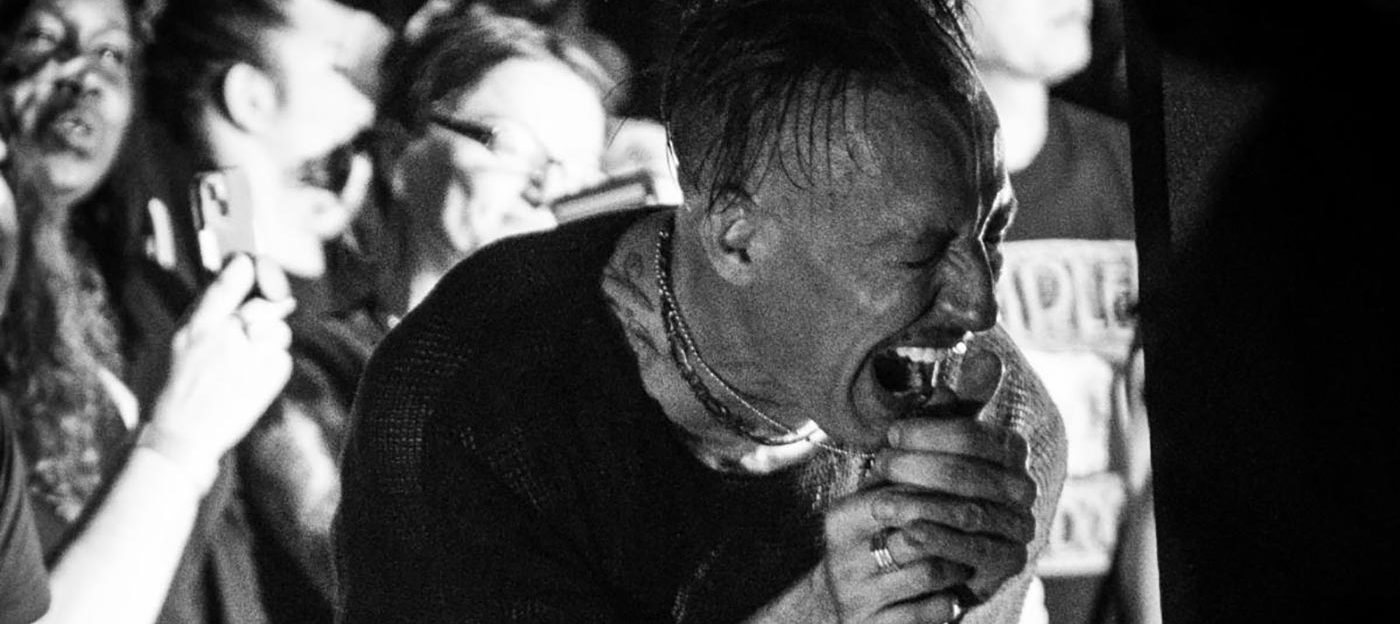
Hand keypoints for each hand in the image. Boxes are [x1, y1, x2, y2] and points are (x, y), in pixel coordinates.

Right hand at [143, 255, 294, 487]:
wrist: (176, 440)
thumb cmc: (161, 397)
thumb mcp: (163, 351)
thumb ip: (193, 324)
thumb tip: (211, 301)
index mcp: (195, 326)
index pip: (226, 285)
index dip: (242, 269)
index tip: (248, 262)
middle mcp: (225, 335)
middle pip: (261, 306)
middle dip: (267, 308)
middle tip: (270, 312)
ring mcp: (250, 354)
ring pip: (278, 331)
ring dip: (270, 340)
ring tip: (249, 362)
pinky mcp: (270, 375)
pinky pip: (282, 357)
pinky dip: (273, 365)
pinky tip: (253, 381)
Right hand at [806, 484, 978, 623]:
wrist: (833, 606)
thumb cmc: (866, 546)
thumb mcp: (870, 508)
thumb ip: (898, 478)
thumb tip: (944, 434)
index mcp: (841, 520)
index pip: (899, 496)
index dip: (942, 491)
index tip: (975, 488)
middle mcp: (844, 557)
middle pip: (917, 532)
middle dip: (956, 527)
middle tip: (985, 522)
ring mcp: (857, 596)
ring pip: (929, 572)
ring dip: (958, 564)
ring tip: (970, 558)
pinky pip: (927, 612)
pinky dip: (949, 601)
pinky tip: (955, 593)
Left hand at [862, 417, 1036, 603]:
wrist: (939, 550)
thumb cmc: (931, 485)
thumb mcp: (936, 445)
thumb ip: (952, 409)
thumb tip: (986, 354)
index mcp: (1011, 449)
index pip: (972, 435)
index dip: (929, 432)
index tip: (892, 433)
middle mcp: (1024, 486)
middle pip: (968, 473)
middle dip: (918, 467)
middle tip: (881, 464)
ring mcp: (1021, 526)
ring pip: (968, 512)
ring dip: (920, 505)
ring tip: (880, 503)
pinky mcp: (1012, 562)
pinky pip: (974, 550)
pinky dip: (939, 540)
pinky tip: (907, 533)